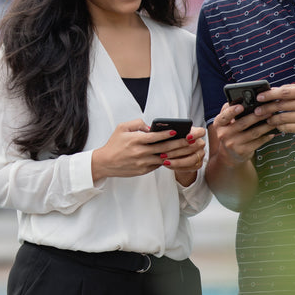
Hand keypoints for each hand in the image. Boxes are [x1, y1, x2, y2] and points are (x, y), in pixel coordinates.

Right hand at [91, 120, 206, 181]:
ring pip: (163, 158)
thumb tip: (150, 126)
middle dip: (178, 144)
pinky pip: (158, 165)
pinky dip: (167, 161)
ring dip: (176, 154)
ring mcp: (142, 163)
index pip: (154, 137)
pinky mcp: (143, 170)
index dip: (165, 134)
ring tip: (187, 149)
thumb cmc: (114, 144)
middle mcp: (140, 152)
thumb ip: (136, 123)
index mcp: (135, 140)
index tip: (176, 131)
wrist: (105, 162)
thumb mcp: (122, 128)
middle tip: (190, 140)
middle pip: (163, 148)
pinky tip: (176, 157)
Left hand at [153, 126, 206, 185]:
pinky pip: (189, 167)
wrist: (177, 155)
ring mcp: (200, 154)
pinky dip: (177, 167)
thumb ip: (168, 133)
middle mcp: (200, 143)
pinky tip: (168, 165)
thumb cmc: (173, 141)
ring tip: (164, 161)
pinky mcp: (198, 165)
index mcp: (195, 133)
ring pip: (191, 159)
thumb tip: (154, 131)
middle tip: (164, 153)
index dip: (195, 134)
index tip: (187, 137)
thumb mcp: (171, 135)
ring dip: (177, 161)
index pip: (201, 132)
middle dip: (177, 151)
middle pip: (192, 147)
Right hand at [212, 100, 275, 165]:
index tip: (241, 106)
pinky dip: (266, 137)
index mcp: (219, 124)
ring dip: (265, 126)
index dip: (232, 111)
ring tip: (273, 119)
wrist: (230, 155)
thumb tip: (240, 99)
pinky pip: (257, 143)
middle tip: (268, 110)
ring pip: (253, 133)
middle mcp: (224, 134)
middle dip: (257, 116)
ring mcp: (233, 144)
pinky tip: (271, 133)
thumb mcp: (225, 122)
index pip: (224, 116)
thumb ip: (229, 110)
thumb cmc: (230, 132)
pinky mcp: (242, 152)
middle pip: (242, 123)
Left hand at [256, 83, 294, 136]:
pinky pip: (288, 128)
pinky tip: (277, 125)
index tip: (259, 97)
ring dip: (271, 119)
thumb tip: (273, 90)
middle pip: (281, 105)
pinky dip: (280, 127)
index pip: (284, 92)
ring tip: (267, 119)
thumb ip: (293, 89)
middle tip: (257, 111)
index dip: (270, 95)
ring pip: (283, 118)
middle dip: (266, 108)